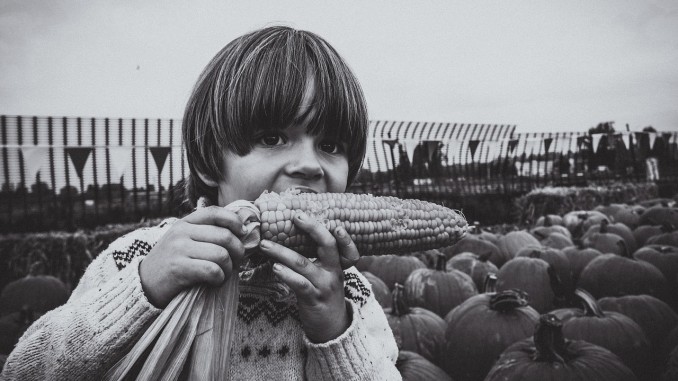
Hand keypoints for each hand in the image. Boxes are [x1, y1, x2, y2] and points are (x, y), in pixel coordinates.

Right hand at [139, 206, 246, 307]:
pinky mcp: (179, 268)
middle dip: (238, 251)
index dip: (235, 221)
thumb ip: (205, 233)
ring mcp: (179, 249)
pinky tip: (215, 282)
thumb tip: (241, 232)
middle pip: (225, 236)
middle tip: (235, 262)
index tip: (243, 233)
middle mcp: (182, 232)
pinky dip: (219, 278)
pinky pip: (212, 270)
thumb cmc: (171, 263)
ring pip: (221, 254)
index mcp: (185, 223)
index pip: (215, 212)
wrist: (143, 283)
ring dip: (229, 268)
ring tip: (223, 274)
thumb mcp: (183, 240)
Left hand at [258, 211, 359, 342]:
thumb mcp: (327, 276)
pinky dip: (286, 274)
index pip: (343, 244)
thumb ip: (318, 259)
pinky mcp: (313, 299)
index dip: (342, 233)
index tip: (334, 222)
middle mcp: (333, 272)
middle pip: (327, 245)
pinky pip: (299, 284)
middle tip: (296, 216)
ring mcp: (324, 286)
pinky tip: (275, 268)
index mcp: (338, 265)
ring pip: (303, 264)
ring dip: (282, 252)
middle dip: (312, 228)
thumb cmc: (325, 296)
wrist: (332, 328)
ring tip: (265, 244)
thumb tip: (294, 236)